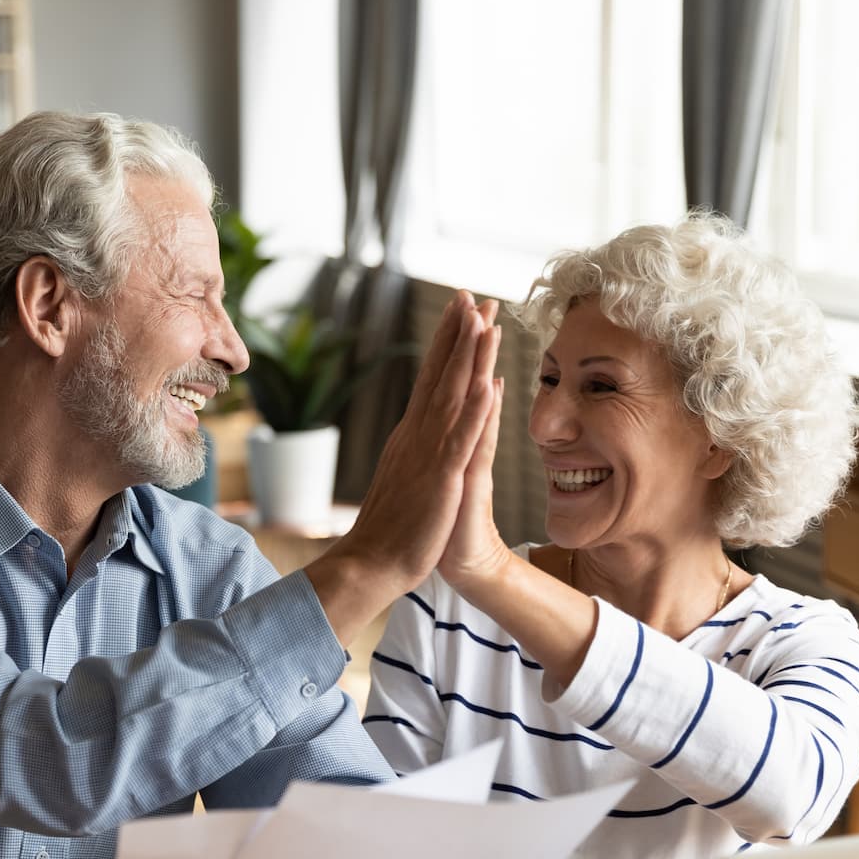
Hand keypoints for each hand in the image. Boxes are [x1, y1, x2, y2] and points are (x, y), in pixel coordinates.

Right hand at [315, 293, 500, 600]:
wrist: (371, 563)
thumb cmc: (391, 529)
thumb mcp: (406, 478)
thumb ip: (415, 451)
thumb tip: (420, 430)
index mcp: (411, 435)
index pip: (431, 378)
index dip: (447, 343)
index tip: (461, 310)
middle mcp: (417, 435)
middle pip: (440, 375)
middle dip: (458, 333)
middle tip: (472, 295)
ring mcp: (428, 454)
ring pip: (452, 396)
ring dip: (469, 357)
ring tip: (485, 322)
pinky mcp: (441, 478)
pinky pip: (461, 439)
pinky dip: (474, 410)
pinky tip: (488, 384)